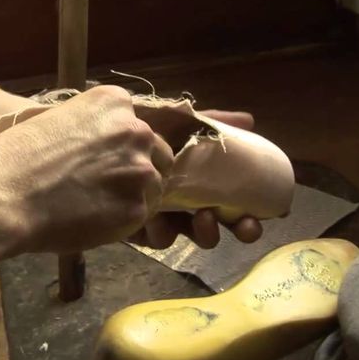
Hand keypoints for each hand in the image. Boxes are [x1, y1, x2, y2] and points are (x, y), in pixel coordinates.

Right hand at [0, 85, 173, 253]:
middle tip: (108, 186)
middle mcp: (136, 131)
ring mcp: (140, 170)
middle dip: (136, 169)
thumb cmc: (15, 157)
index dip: (123, 147)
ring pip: (152, 187)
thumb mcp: (57, 120)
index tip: (104, 161)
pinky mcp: (136, 207)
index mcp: (115, 102)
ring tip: (97, 206)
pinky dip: (122, 220)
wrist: (2, 196)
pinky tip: (95, 220)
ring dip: (133, 195)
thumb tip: (104, 147)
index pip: (137, 126)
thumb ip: (91, 128)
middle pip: (156, 153)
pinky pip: (140, 215)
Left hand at [130, 108, 263, 248]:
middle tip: (246, 227)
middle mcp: (186, 200)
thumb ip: (209, 121)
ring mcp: (163, 216)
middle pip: (223, 221)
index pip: (235, 198)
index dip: (254, 208)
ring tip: (203, 219)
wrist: (85, 146)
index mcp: (200, 179)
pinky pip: (157, 240)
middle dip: (240, 228)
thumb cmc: (134, 130)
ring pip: (193, 235)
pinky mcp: (138, 228)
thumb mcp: (173, 119)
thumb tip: (249, 119)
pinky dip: (161, 233)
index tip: (274, 213)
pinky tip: (157, 221)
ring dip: (206, 232)